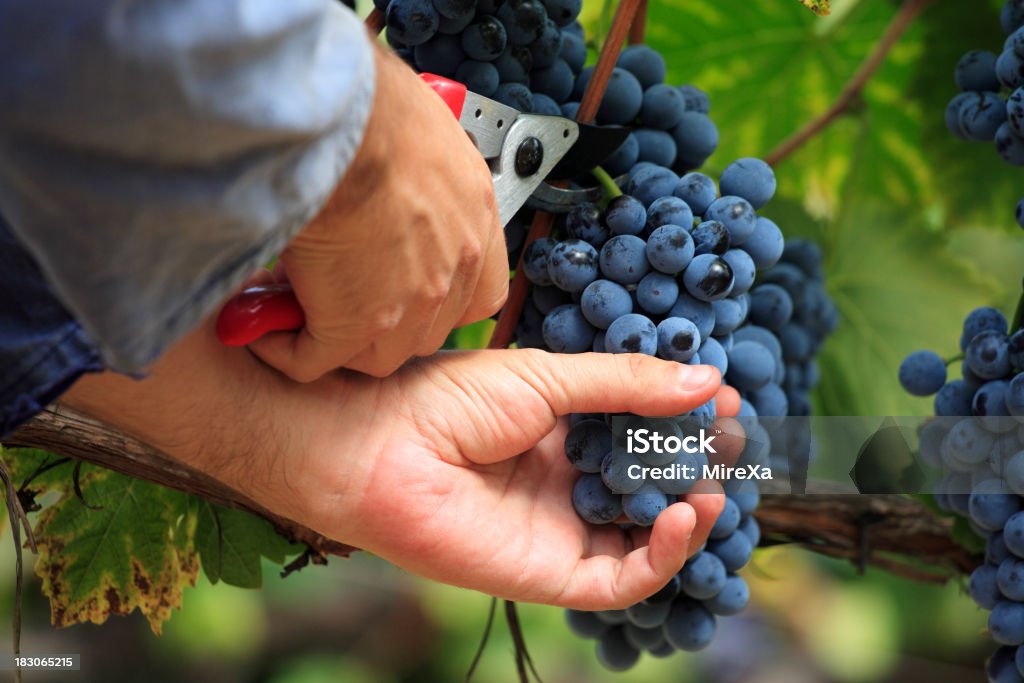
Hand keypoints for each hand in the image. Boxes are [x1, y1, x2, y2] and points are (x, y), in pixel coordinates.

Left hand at [64, 322, 739, 609]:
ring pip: (644, 537)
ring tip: (712, 483)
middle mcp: (566, 483)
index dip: (685, 421)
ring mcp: (560, 529)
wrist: (377, 443)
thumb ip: (624, 384)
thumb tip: (706, 379)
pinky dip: (661, 555)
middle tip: (730, 444)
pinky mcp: (550, 572)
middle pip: (650, 487)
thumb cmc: (446, 399)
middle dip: (695, 468)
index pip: (642, 435)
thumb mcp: (548, 378)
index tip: (726, 399)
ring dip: (688, 515)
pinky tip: (683, 515)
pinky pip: (621, 578)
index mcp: (562, 433)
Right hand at [247, 44, 506, 381]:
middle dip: (383, 323)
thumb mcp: (421, 130)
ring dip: (334, 339)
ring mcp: (408, 303)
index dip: (440, 302)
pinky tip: (262, 322)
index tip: (405, 291)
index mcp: (474, 217)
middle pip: (425, 331)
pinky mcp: (354, 324)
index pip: (479, 294)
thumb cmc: (375, 104)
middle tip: (340, 297)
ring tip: (298, 309)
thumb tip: (382, 172)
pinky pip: (313, 359)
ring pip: (375, 354)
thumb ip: (415, 171)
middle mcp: (452, 266)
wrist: (345, 120)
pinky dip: (284, 348)